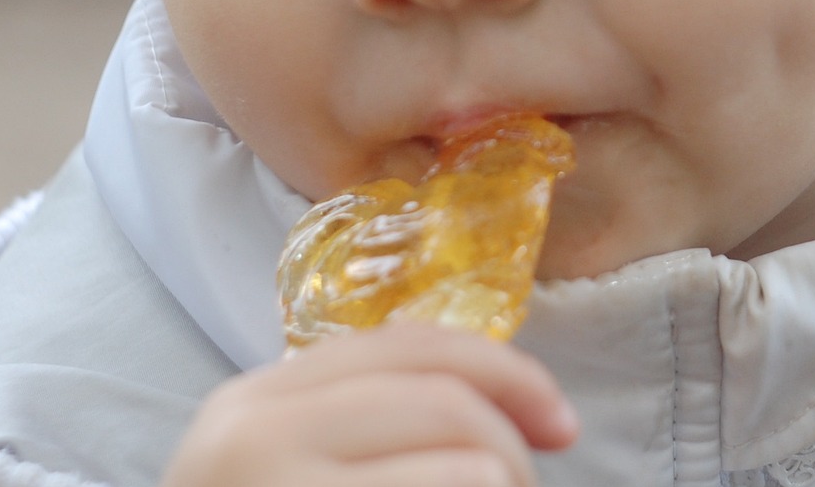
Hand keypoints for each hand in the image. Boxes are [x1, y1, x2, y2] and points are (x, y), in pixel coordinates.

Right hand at [161, 323, 577, 486]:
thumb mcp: (293, 466)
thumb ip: (369, 422)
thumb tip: (512, 406)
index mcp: (256, 402)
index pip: (410, 346)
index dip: (507, 373)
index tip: (560, 422)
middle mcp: (254, 436)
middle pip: (446, 402)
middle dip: (512, 451)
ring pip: (466, 469)